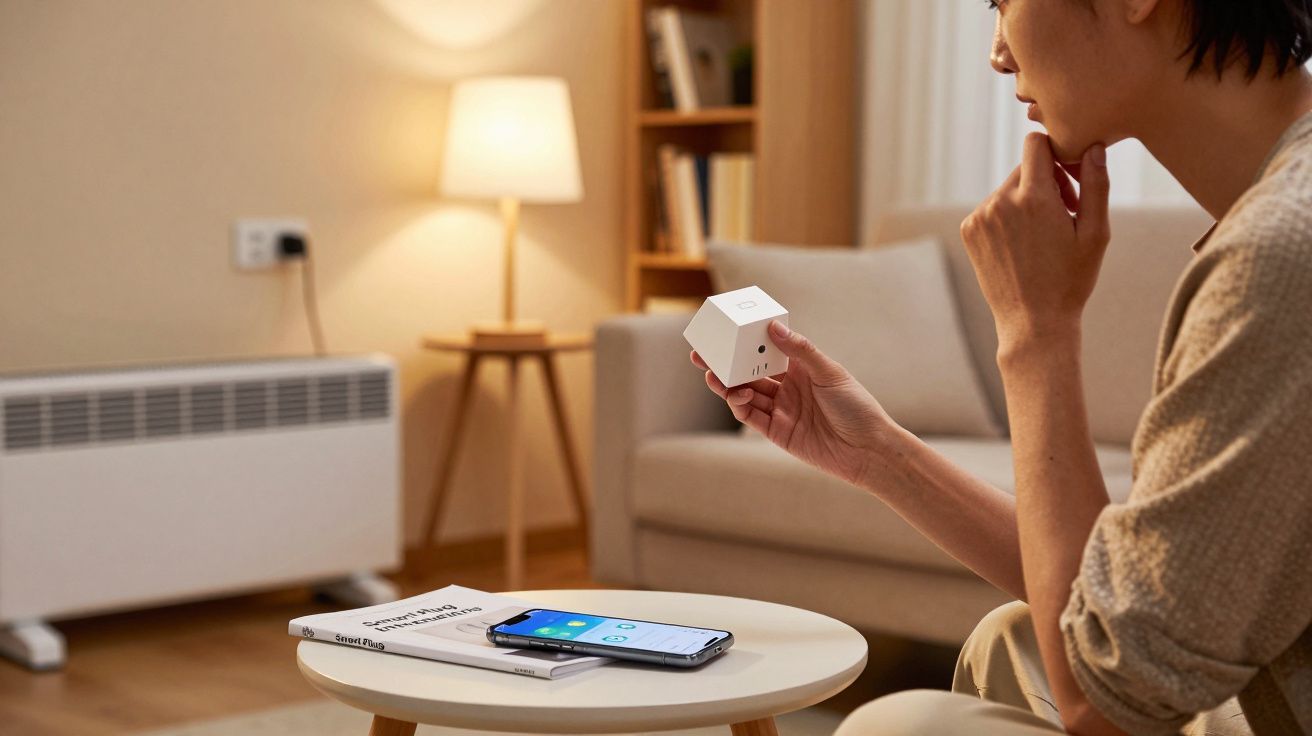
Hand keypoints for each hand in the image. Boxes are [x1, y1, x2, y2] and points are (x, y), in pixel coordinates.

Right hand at [691, 321, 894, 485]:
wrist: (868, 450)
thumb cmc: (856, 407)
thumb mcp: (830, 372)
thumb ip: (800, 351)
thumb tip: (774, 327)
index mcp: (801, 369)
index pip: (767, 351)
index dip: (746, 343)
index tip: (725, 332)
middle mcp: (788, 388)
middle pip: (749, 373)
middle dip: (725, 364)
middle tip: (701, 354)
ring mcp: (781, 410)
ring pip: (745, 394)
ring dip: (727, 385)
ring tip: (712, 375)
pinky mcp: (777, 432)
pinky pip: (751, 417)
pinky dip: (740, 405)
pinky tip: (737, 395)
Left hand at [959, 133, 1110, 350]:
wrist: (1033, 322)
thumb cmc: (1071, 280)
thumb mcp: (1095, 233)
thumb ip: (1095, 184)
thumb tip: (1093, 146)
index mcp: (1034, 198)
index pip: (1036, 143)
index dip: (1057, 153)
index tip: (1071, 177)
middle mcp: (1000, 202)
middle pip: (1025, 167)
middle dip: (1046, 181)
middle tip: (1066, 213)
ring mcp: (980, 217)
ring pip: (1008, 188)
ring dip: (1027, 201)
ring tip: (1044, 235)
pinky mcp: (969, 230)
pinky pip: (992, 207)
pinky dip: (1007, 216)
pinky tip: (1022, 245)